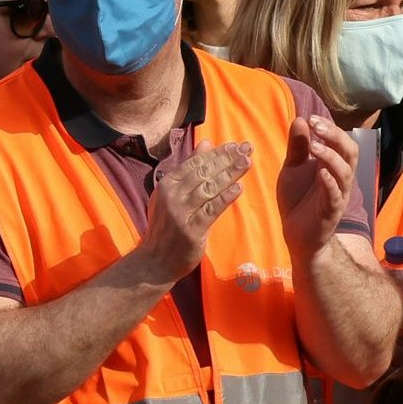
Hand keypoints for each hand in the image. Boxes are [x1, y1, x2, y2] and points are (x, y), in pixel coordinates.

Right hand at [137, 139, 253, 283]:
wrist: (155, 260)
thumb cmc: (167, 226)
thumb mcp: (173, 194)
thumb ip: (190, 169)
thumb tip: (205, 143)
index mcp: (167, 184)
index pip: (194, 163)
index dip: (216, 153)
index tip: (235, 144)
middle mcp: (172, 195)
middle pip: (203, 173)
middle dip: (226, 159)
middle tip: (247, 148)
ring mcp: (180, 212)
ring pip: (208, 188)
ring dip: (229, 174)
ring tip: (247, 162)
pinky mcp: (191, 229)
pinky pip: (210, 210)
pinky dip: (224, 198)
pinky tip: (238, 188)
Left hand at [282, 114, 358, 258]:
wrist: (296, 234)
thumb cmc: (298, 199)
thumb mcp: (293, 168)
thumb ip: (298, 146)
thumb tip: (300, 119)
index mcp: (333, 166)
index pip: (341, 142)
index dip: (330, 128)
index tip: (311, 117)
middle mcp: (340, 178)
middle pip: (350, 153)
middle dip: (335, 137)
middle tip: (316, 126)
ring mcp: (338, 195)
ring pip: (345, 173)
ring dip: (330, 157)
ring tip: (314, 146)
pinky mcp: (331, 212)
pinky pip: (335, 196)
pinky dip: (330, 183)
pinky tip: (320, 173)